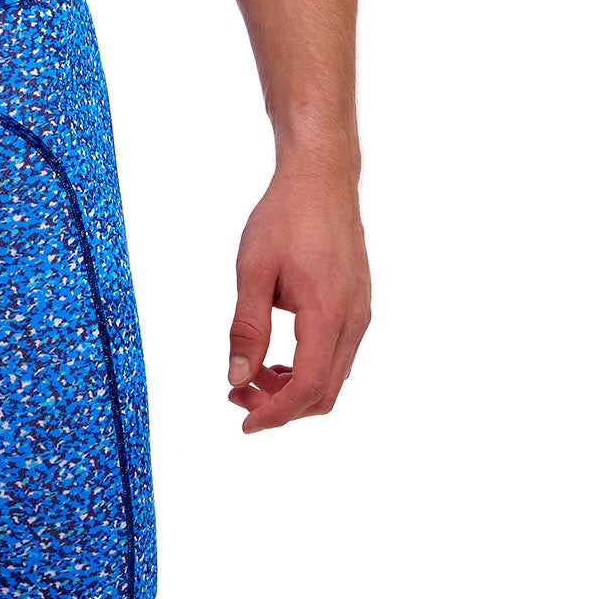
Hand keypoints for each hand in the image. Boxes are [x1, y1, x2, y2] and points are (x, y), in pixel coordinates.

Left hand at [227, 155, 370, 432]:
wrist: (321, 177)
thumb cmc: (285, 217)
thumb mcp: (253, 270)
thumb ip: (247, 327)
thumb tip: (237, 378)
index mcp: (329, 314)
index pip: (307, 388)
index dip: (275, 414)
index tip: (244, 421)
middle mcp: (354, 320)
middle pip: (324, 392)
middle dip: (281, 406)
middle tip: (238, 395)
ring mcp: (360, 313)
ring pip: (333, 376)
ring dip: (294, 388)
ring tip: (252, 374)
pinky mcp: (358, 304)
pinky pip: (337, 354)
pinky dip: (307, 367)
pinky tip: (277, 356)